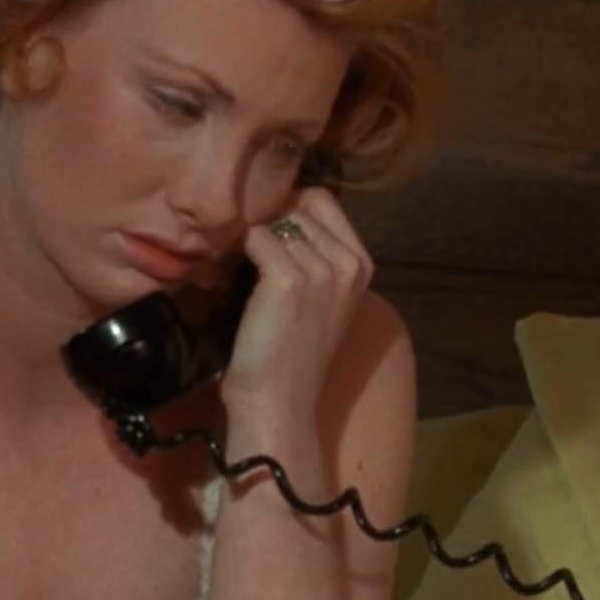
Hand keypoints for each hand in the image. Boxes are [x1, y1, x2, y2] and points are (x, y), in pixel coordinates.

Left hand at [217, 187, 373, 444]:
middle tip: (256, 263)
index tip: (275, 241)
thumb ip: (317, 253)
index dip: (291, 211)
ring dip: (255, 242)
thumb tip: (280, 209)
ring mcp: (322, 269)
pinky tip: (237, 283)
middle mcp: (349, 263)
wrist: (278, 398)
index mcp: (362, 264)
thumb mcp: (322, 296)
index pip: (323, 200)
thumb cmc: (292, 350)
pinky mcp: (289, 279)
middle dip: (272, 226)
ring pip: (275, 223)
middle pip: (298, 208)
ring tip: (248, 277)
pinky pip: (256, 238)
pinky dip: (239, 255)